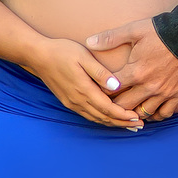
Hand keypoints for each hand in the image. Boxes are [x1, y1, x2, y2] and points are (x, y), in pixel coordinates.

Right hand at [26, 36, 143, 128]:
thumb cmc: (62, 52)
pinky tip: (108, 119)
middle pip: (104, 118)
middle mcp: (78, 100)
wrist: (38, 55)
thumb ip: (100, 73)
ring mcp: (72, 103)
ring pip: (96, 119)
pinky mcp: (68, 102)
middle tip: (139, 126)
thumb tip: (117, 87)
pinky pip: (88, 115)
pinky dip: (101, 120)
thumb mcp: (83, 57)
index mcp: (84, 90)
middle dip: (122, 123)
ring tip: (128, 125)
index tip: (137, 117)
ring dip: (112, 123)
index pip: (108, 109)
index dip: (123, 115)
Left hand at [84, 20, 177, 120]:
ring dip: (135, 112)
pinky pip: (165, 113)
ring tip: (129, 109)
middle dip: (115, 106)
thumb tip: (89, 42)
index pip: (111, 90)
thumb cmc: (163, 31)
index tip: (100, 89)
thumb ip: (110, 38)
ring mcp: (164, 92)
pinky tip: (151, 112)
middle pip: (125, 106)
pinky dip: (156, 115)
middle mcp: (148, 86)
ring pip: (144, 113)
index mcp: (135, 71)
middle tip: (111, 103)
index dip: (103, 91)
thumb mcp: (134, 30)